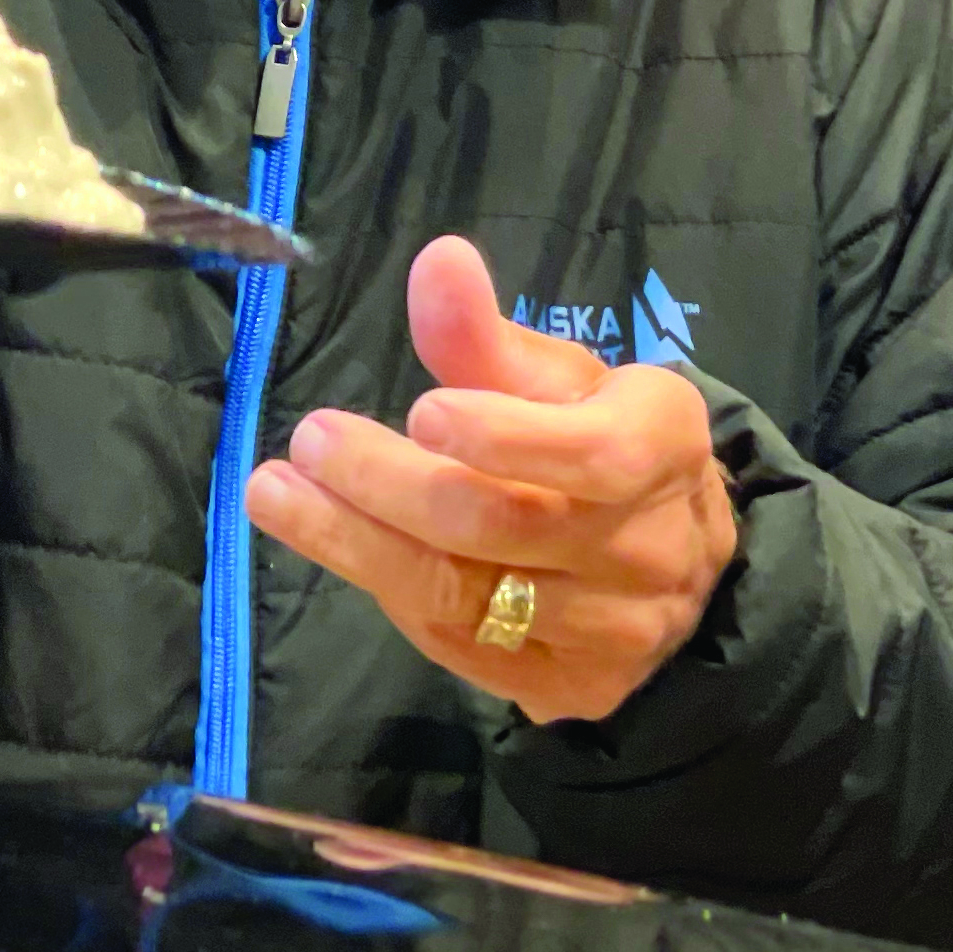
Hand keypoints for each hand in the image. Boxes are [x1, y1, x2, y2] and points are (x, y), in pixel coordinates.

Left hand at [243, 235, 737, 723]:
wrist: (677, 567)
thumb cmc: (601, 444)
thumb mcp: (562, 379)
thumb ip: (489, 335)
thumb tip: (437, 260)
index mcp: (663, 447)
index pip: (594, 456)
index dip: (505, 438)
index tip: (421, 412)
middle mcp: (651, 548)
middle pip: (507, 528)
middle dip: (393, 485)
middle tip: (311, 440)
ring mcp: (614, 632)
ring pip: (469, 598)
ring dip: (357, 544)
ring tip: (275, 493)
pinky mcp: (571, 690)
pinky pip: (460, 647)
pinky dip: (387, 590)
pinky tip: (333, 541)